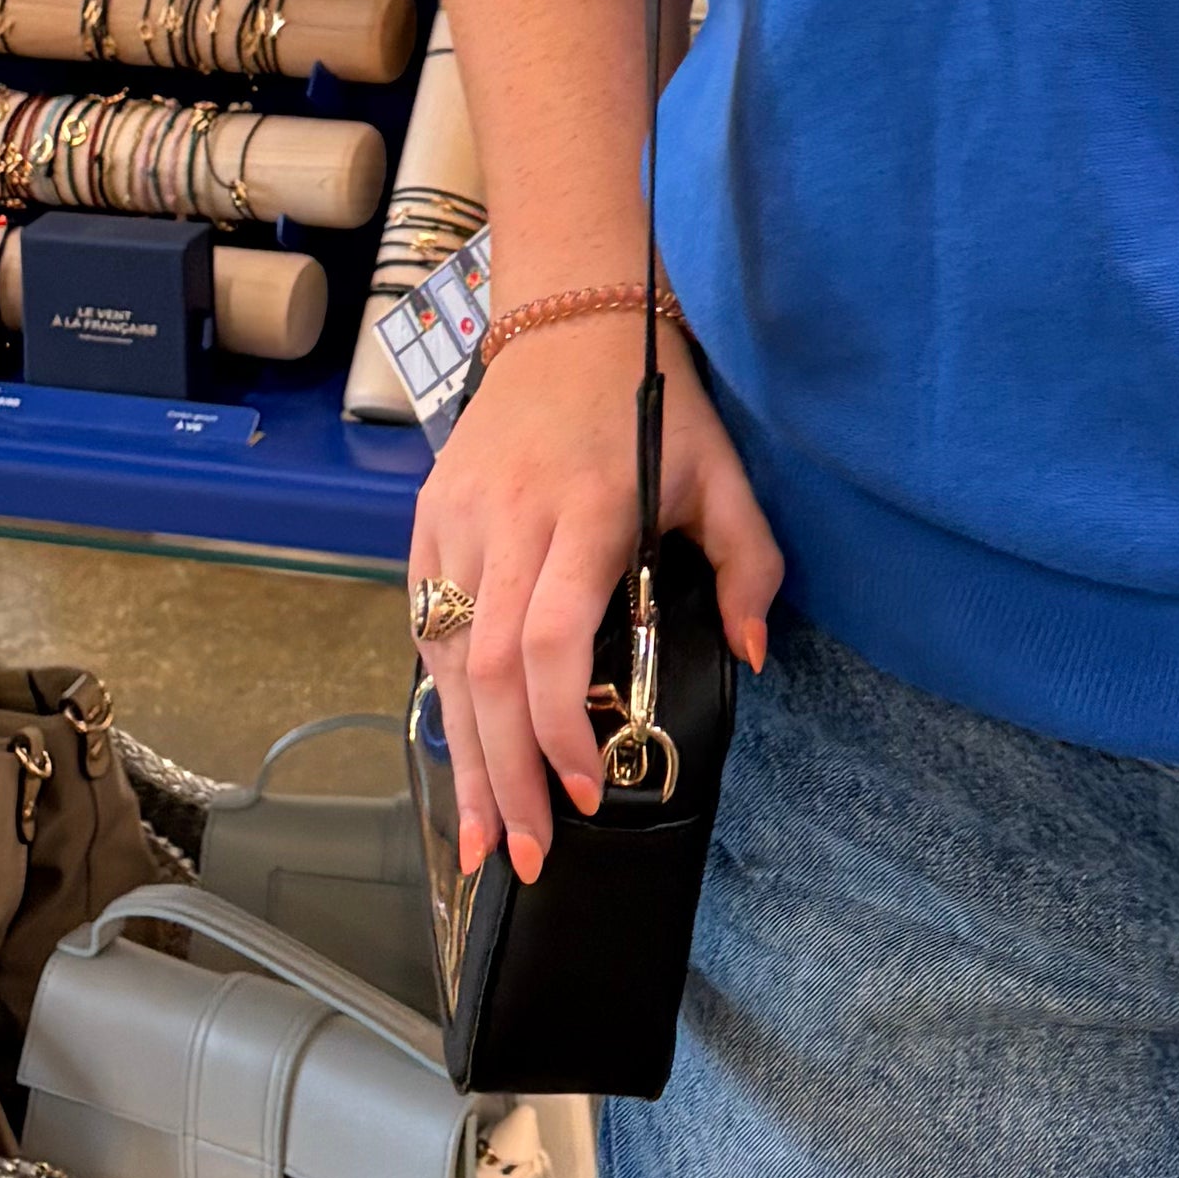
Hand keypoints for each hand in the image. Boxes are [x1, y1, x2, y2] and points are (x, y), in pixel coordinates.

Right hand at [407, 324, 782, 887]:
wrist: (568, 317)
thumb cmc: (653, 402)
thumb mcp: (724, 474)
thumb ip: (751, 565)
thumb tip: (753, 656)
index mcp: (584, 511)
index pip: (549, 639)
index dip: (557, 728)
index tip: (586, 793)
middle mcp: (506, 521)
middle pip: (485, 672)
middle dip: (504, 777)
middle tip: (525, 859)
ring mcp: (454, 520)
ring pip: (442, 661)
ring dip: (464, 759)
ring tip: (484, 840)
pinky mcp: (426, 520)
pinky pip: (425, 628)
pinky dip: (443, 701)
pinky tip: (465, 758)